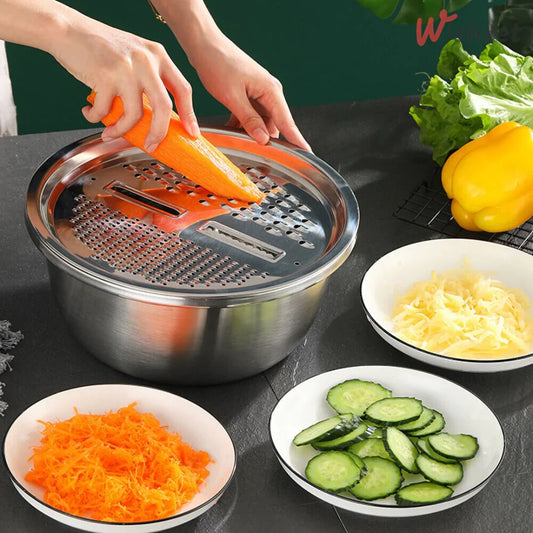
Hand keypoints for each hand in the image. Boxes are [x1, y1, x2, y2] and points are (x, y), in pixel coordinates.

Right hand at [52, 16, 199, 149]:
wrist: (67, 29)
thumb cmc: (100, 47)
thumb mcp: (135, 56)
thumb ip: (149, 80)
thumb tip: (159, 119)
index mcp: (158, 55)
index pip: (183, 89)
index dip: (190, 115)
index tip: (192, 133)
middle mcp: (146, 60)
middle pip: (163, 107)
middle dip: (159, 132)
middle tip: (152, 145)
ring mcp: (127, 68)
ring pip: (134, 114)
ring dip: (120, 130)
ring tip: (109, 132)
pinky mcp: (106, 76)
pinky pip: (106, 111)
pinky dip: (96, 118)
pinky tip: (91, 113)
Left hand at [190, 35, 310, 151]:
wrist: (205, 44)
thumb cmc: (218, 64)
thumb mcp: (232, 97)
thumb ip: (249, 120)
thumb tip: (264, 139)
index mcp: (271, 91)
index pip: (287, 122)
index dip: (297, 141)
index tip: (307, 154)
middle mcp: (269, 92)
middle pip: (275, 125)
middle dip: (267, 141)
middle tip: (258, 157)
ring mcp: (260, 93)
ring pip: (262, 123)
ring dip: (251, 133)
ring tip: (238, 141)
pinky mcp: (249, 95)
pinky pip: (251, 116)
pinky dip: (243, 125)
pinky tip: (232, 130)